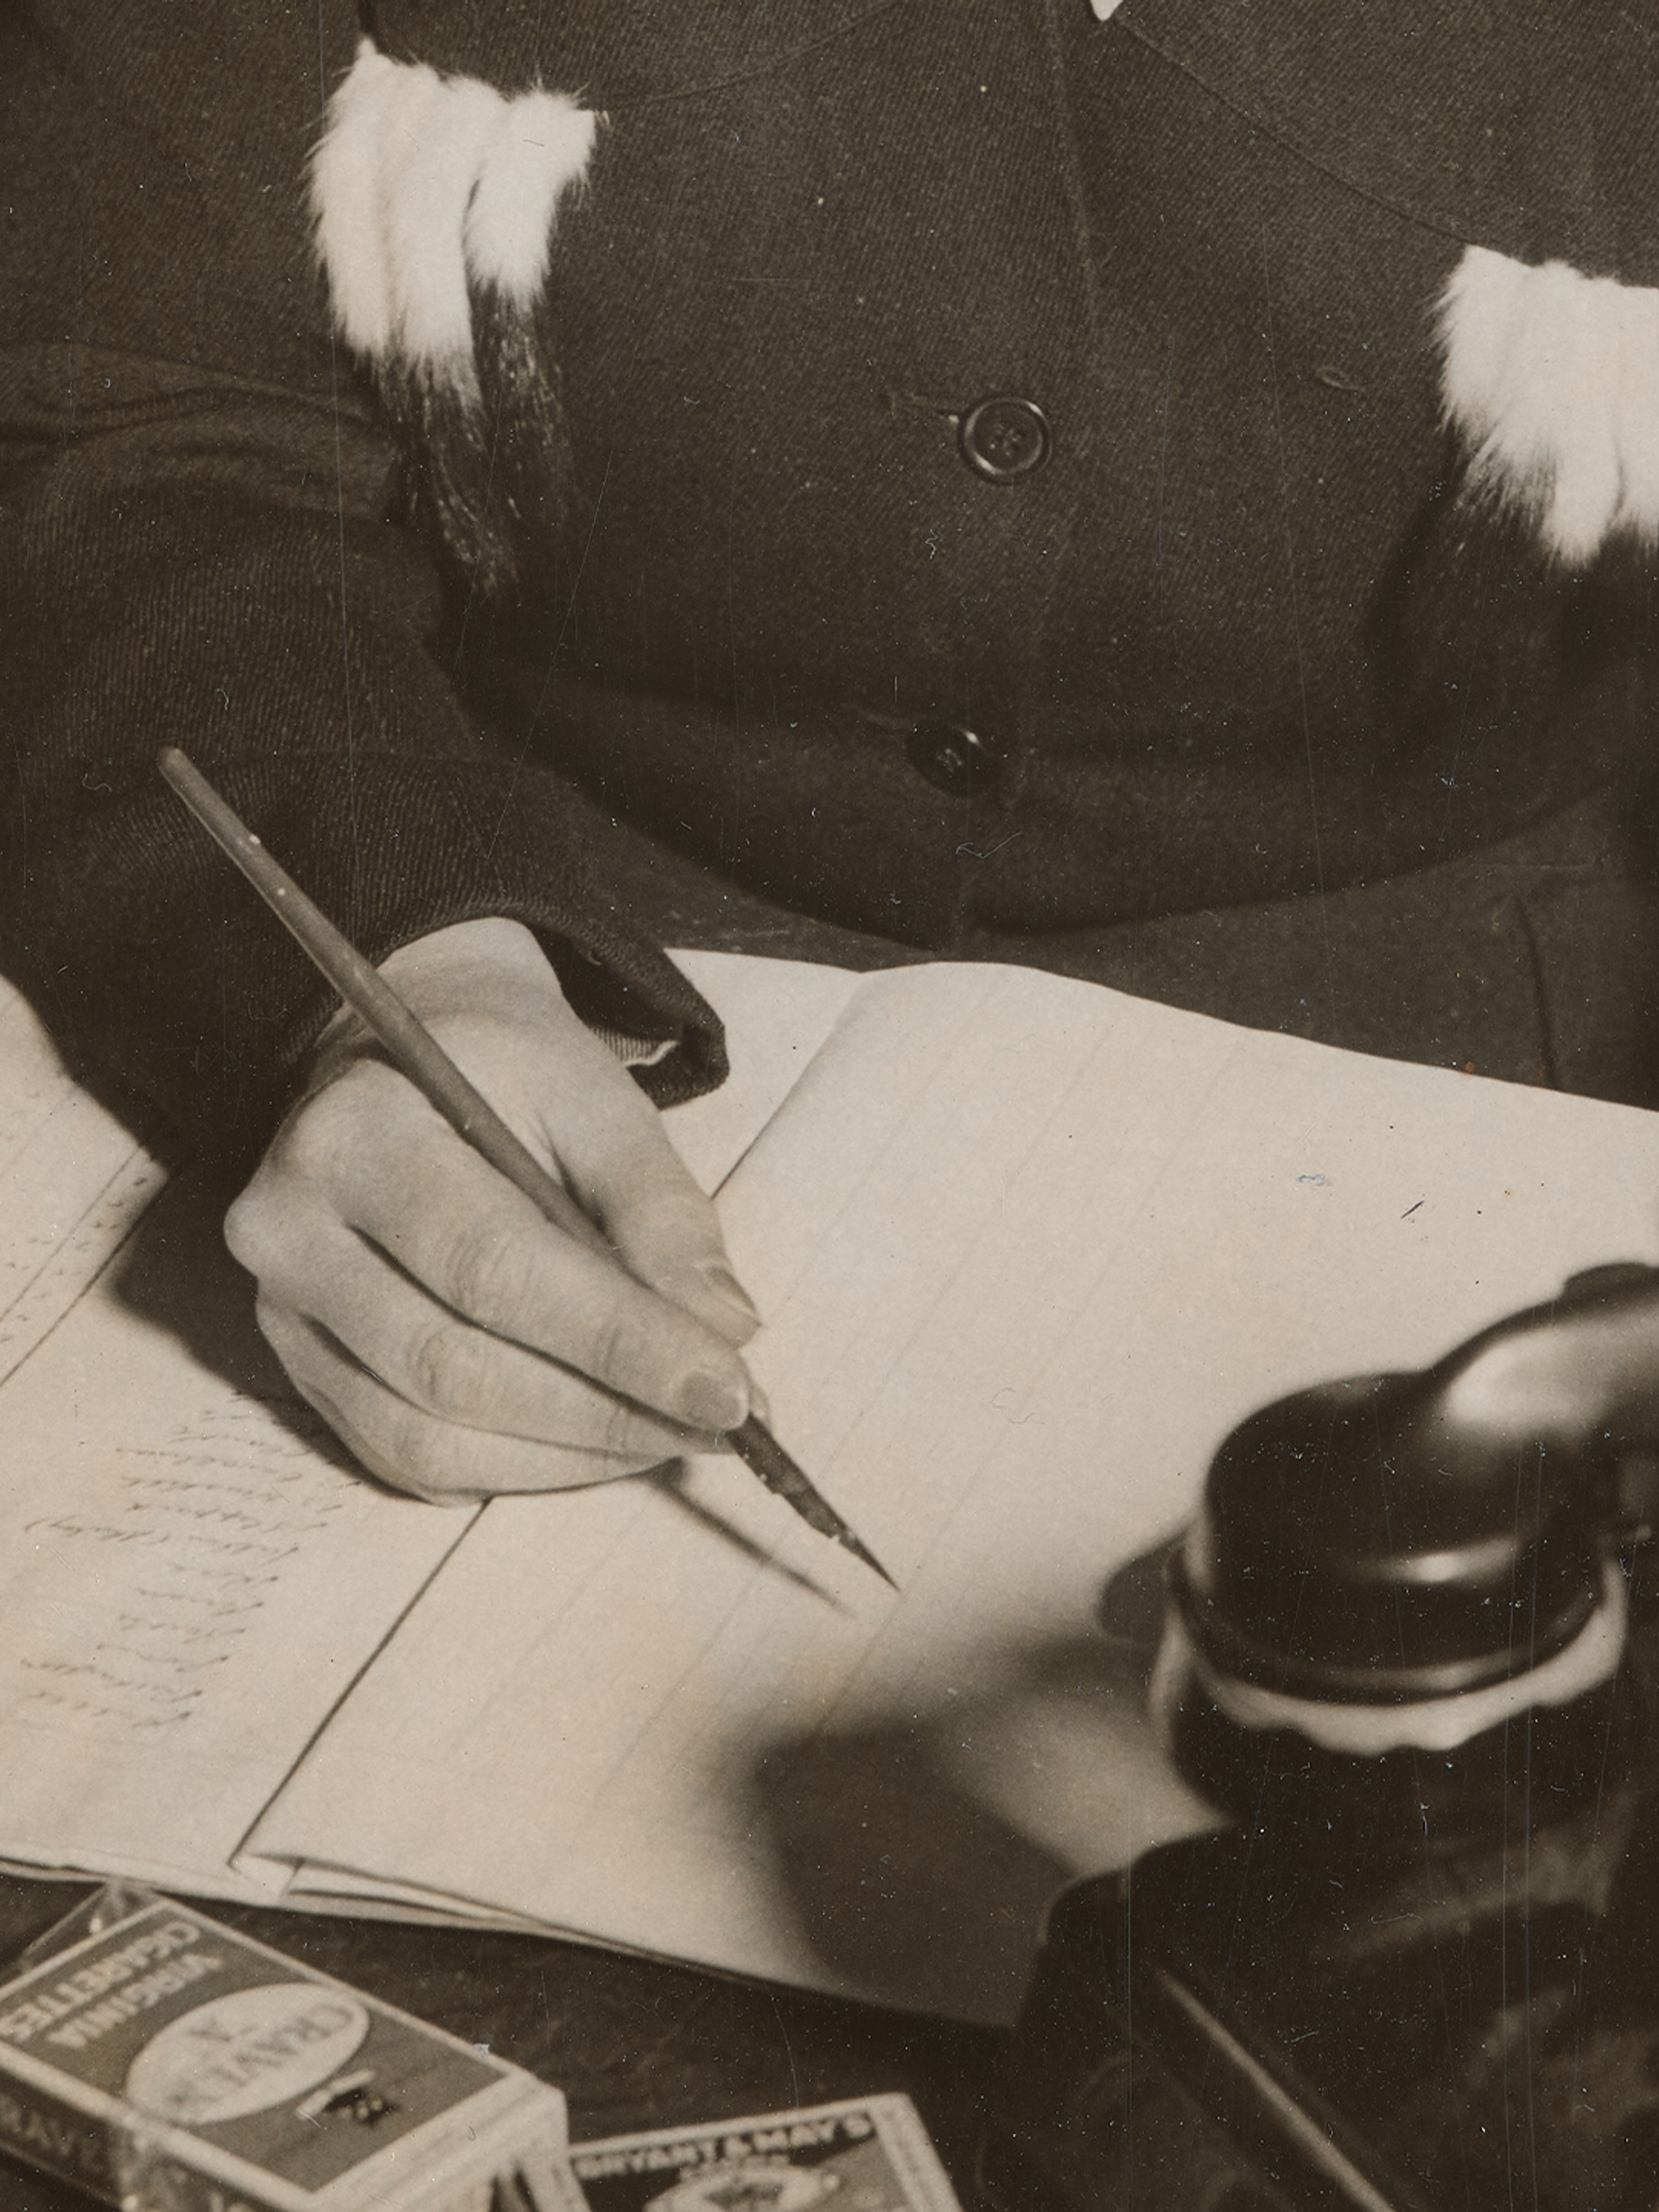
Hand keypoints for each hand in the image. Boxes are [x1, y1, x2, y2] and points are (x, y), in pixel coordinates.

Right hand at [224, 918, 759, 1499]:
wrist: (401, 1057)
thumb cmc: (505, 1071)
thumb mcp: (594, 1092)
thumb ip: (658, 1205)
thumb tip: (723, 1330)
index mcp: (354, 1136)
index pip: (492, 1267)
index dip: (618, 1342)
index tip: (728, 1390)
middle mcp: (289, 1231)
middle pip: (454, 1368)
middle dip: (608, 1413)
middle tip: (722, 1422)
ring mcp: (283, 1312)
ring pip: (428, 1436)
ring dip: (572, 1456)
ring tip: (672, 1432)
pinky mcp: (302, 1370)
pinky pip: (408, 1459)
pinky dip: (520, 1468)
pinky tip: (597, 1439)